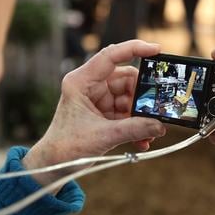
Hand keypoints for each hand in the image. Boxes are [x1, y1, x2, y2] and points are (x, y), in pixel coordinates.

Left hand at [23, 40, 166, 186]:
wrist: (54, 166)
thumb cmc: (65, 147)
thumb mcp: (102, 136)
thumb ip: (133, 129)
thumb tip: (159, 125)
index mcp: (82, 81)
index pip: (110, 56)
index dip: (134, 49)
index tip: (157, 50)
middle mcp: (91, 86)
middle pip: (127, 80)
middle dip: (143, 97)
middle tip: (156, 110)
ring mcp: (100, 100)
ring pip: (131, 98)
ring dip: (142, 116)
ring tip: (150, 133)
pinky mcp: (106, 113)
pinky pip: (129, 114)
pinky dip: (138, 126)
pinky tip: (143, 140)